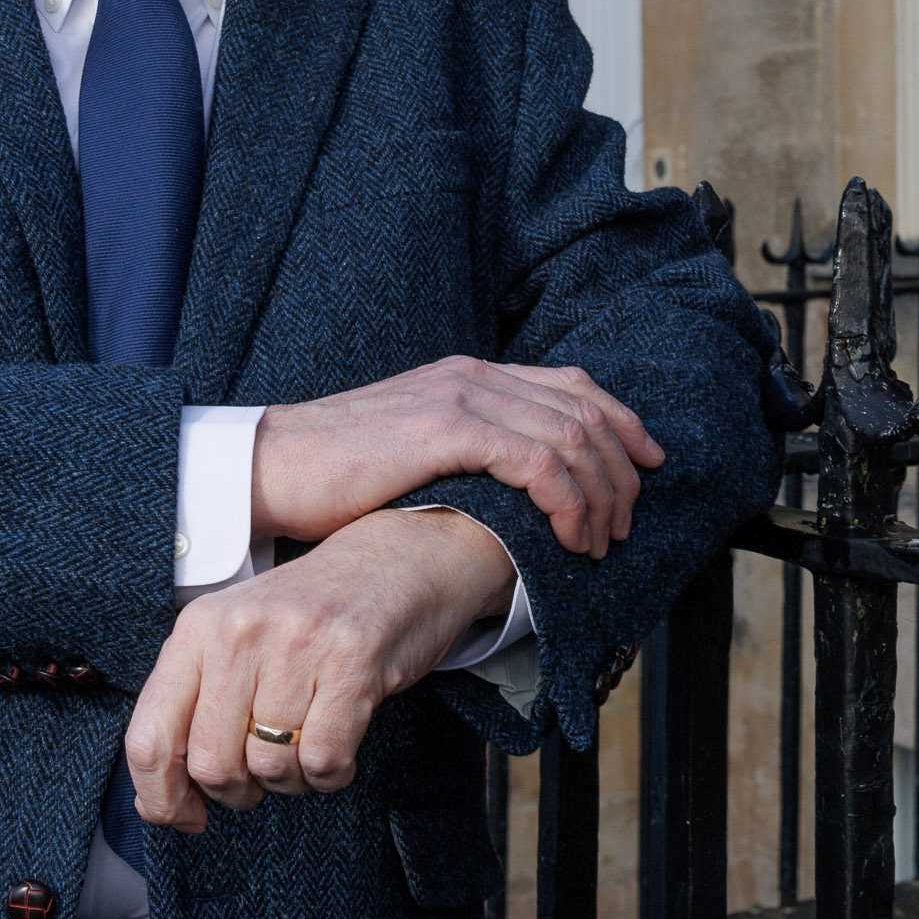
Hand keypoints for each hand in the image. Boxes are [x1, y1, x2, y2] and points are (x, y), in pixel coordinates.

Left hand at [124, 508, 516, 829]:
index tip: (186, 816)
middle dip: (237, 791)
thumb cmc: (311, 616)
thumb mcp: (237, 640)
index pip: (149, 736)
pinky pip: (323, 760)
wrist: (397, 560)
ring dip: (291, 780)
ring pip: (269, 767)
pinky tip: (339, 746)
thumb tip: (160, 804)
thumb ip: (194, 708)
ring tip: (306, 744)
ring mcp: (295, 643)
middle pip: (211, 764)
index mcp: (198, 627)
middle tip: (262, 772)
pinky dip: (331, 774)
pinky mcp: (352, 661)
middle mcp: (239, 631)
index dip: (161, 796)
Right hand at [252, 355, 662, 557]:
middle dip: (620, 471)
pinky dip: (568, 501)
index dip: (621, 423)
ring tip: (600, 542)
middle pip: (584, 410)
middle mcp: (474, 376)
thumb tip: (509, 493)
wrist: (271, 466)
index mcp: (469, 376)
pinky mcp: (448, 429)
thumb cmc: (334, 476)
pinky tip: (570, 537)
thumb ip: (463, 454)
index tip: (647, 465)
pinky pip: (539, 462)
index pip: (571, 385)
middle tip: (625, 524)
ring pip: (572, 437)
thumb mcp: (413, 453)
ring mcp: (462, 398)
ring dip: (599, 495)